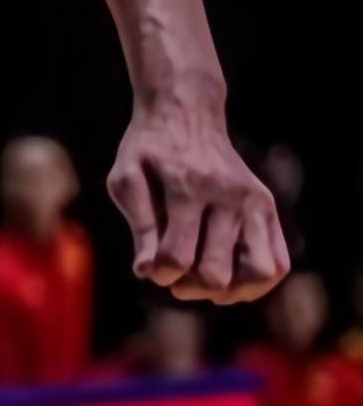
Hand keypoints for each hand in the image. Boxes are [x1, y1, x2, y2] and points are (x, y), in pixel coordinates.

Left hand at [108, 106, 287, 304]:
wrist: (185, 113)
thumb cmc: (148, 150)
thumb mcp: (126, 177)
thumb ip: (139, 225)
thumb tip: (146, 272)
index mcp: (187, 186)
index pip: (178, 255)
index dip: (161, 274)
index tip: (152, 269)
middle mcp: (227, 195)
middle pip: (217, 272)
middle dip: (190, 286)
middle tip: (175, 278)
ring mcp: (253, 201)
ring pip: (258, 272)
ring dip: (230, 292)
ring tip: (205, 284)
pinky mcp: (267, 206)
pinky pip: (278, 262)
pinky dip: (258, 283)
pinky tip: (231, 280)